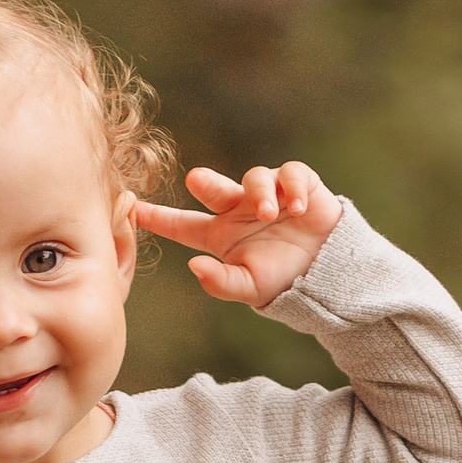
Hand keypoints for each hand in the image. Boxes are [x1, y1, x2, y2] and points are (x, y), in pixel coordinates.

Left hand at [133, 159, 342, 307]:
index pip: (182, 225)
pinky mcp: (298, 184)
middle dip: (205, 182)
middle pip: (215, 189)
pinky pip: (291, 174)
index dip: (159, 217)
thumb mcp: (251, 288)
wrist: (330, 273)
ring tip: (271, 214)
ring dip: (260, 194)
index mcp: (221, 235)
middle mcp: (239, 210)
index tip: (132, 208)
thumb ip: (221, 282)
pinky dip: (293, 188)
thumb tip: (193, 266)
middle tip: (197, 181)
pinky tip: (297, 209)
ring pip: (255, 177)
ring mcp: (268, 194)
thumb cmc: (286, 280)